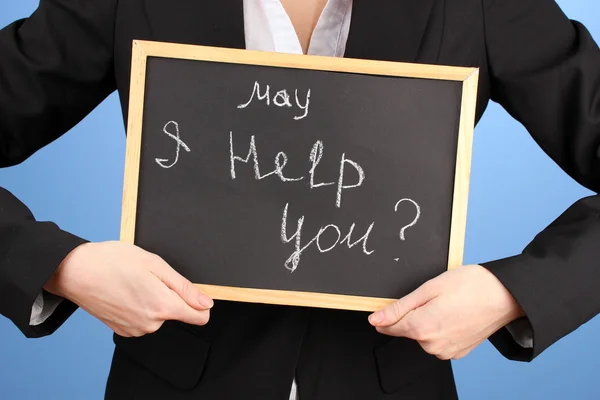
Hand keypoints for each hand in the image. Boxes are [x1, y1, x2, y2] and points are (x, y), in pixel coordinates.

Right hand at [44, 241, 212, 336]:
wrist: (75, 271)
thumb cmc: (112, 261)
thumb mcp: (155, 264)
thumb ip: (184, 287)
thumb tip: (205, 303)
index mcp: (162, 306)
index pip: (199, 317)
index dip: (200, 303)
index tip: (190, 292)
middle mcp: (150, 324)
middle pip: (177, 313)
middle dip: (169, 296)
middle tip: (148, 278)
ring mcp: (135, 329)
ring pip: (158, 316)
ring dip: (152, 301)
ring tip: (133, 283)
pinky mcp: (123, 331)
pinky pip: (143, 320)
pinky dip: (138, 307)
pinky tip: (124, 293)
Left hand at [368, 265, 524, 359]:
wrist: (505, 295)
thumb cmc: (469, 286)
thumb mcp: (428, 289)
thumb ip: (399, 307)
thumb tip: (376, 319)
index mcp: (422, 328)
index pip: (390, 326)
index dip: (386, 315)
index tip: (384, 309)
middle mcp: (432, 345)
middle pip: (408, 330)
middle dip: (413, 314)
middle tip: (432, 297)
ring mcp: (447, 351)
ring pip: (424, 336)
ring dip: (428, 321)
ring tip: (447, 304)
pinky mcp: (458, 352)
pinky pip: (439, 341)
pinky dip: (441, 328)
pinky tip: (454, 315)